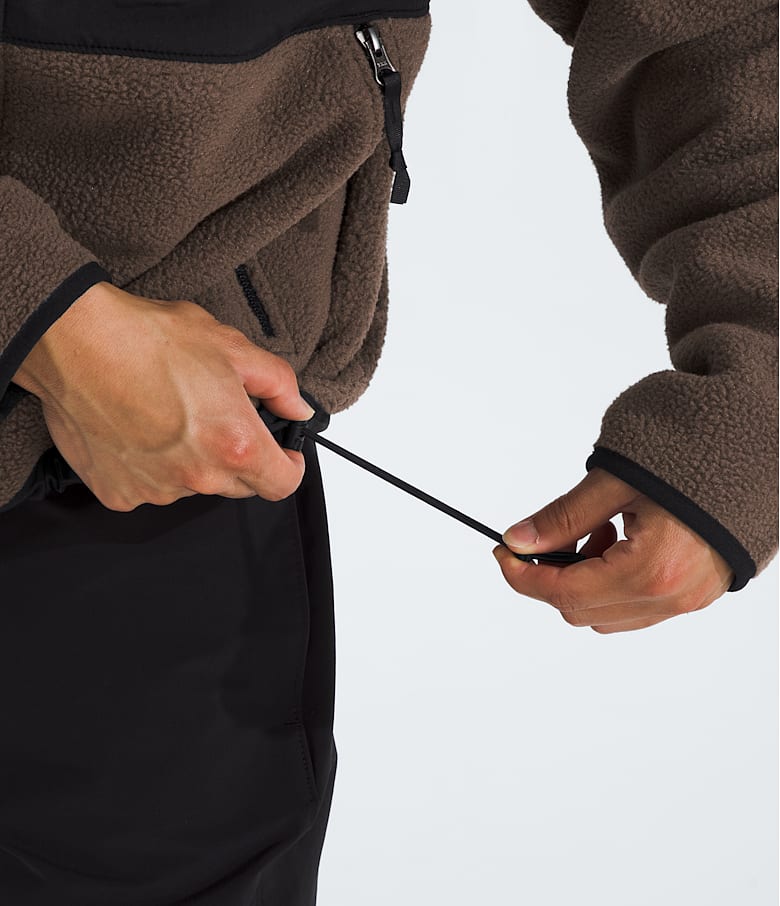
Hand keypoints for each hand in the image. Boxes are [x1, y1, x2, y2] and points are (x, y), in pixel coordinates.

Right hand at [12, 281, 313, 510]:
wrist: (75, 342)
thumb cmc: (149, 340)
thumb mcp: (232, 347)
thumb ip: (278, 384)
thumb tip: (298, 409)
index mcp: (235, 445)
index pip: (282, 484)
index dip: (290, 468)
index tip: (284, 454)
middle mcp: (198, 477)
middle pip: (239, 487)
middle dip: (240, 458)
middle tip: (217, 418)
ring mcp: (156, 491)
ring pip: (193, 487)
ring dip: (192, 463)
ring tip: (168, 416)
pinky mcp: (119, 493)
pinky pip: (150, 489)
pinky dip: (152, 468)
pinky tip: (139, 430)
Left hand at [492, 466, 734, 632]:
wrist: (746, 450)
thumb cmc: (690, 458)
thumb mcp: (614, 482)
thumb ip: (562, 518)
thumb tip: (518, 540)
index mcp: (650, 569)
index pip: (563, 593)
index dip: (522, 576)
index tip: (502, 554)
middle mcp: (671, 596)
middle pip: (580, 611)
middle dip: (552, 577)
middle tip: (552, 536)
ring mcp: (687, 601)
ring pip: (606, 616)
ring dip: (584, 581)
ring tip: (599, 531)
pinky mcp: (696, 596)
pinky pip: (635, 608)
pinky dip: (611, 583)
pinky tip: (620, 542)